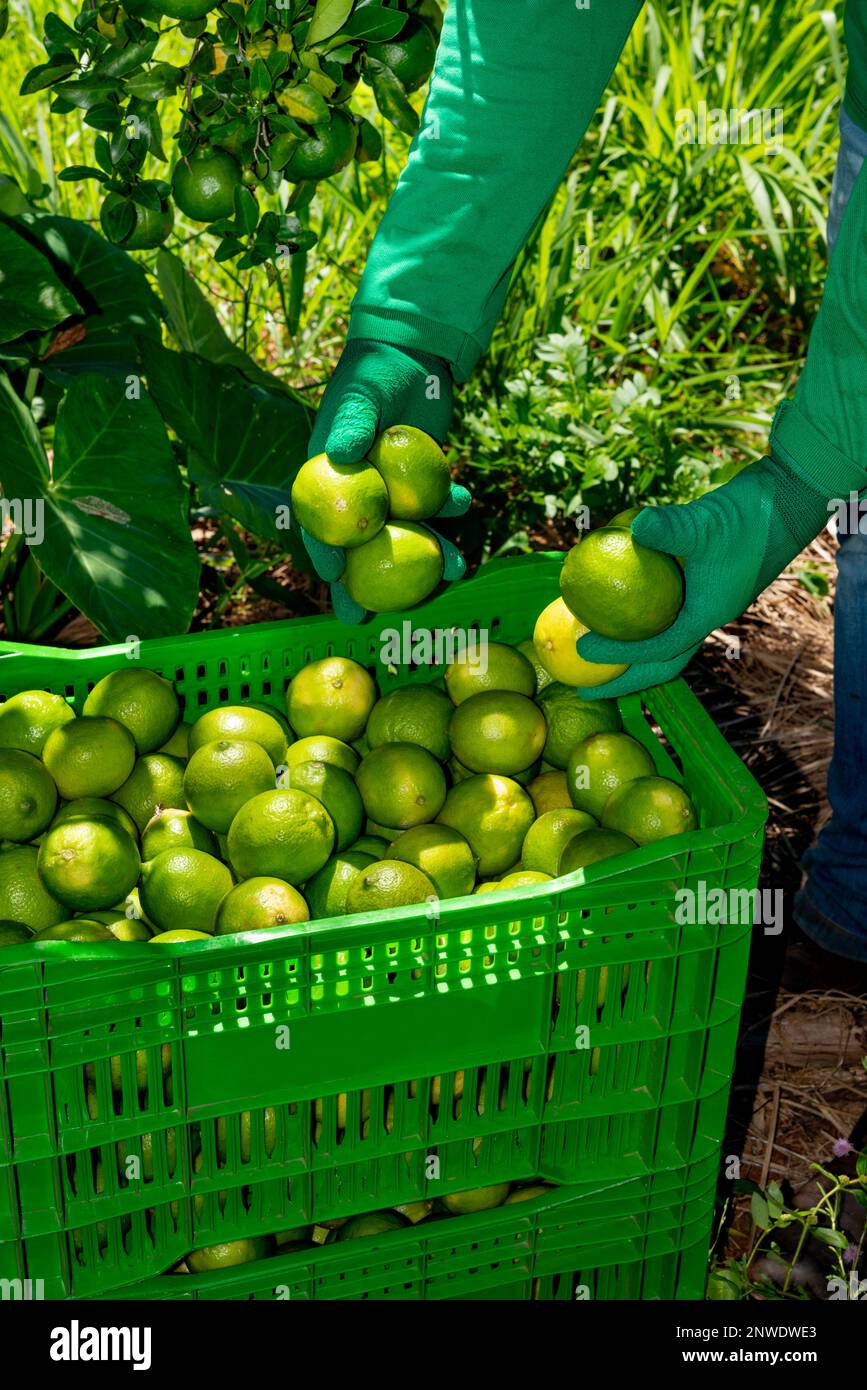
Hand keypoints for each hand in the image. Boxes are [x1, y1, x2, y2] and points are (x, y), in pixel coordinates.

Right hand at [300, 338, 468, 621]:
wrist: (414, 353)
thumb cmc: (372, 372)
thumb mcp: (358, 396)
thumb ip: (350, 424)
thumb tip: (340, 455)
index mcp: (329, 478)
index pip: (320, 524)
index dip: (325, 553)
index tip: (334, 578)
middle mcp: (361, 492)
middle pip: (362, 548)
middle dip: (365, 586)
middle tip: (368, 620)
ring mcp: (394, 491)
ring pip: (408, 535)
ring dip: (430, 553)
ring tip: (453, 571)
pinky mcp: (425, 482)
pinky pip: (437, 509)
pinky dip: (451, 513)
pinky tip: (463, 505)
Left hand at [574, 451, 831, 696]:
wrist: (789, 498)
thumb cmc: (749, 514)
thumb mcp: (705, 522)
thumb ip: (670, 526)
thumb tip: (633, 527)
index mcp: (708, 613)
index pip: (658, 648)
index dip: (620, 655)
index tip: (583, 649)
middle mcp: (708, 614)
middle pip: (664, 661)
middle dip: (627, 678)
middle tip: (586, 685)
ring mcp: (708, 599)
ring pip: (666, 638)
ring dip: (634, 651)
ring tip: (598, 652)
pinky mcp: (706, 581)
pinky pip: (668, 611)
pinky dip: (643, 616)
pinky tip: (618, 602)